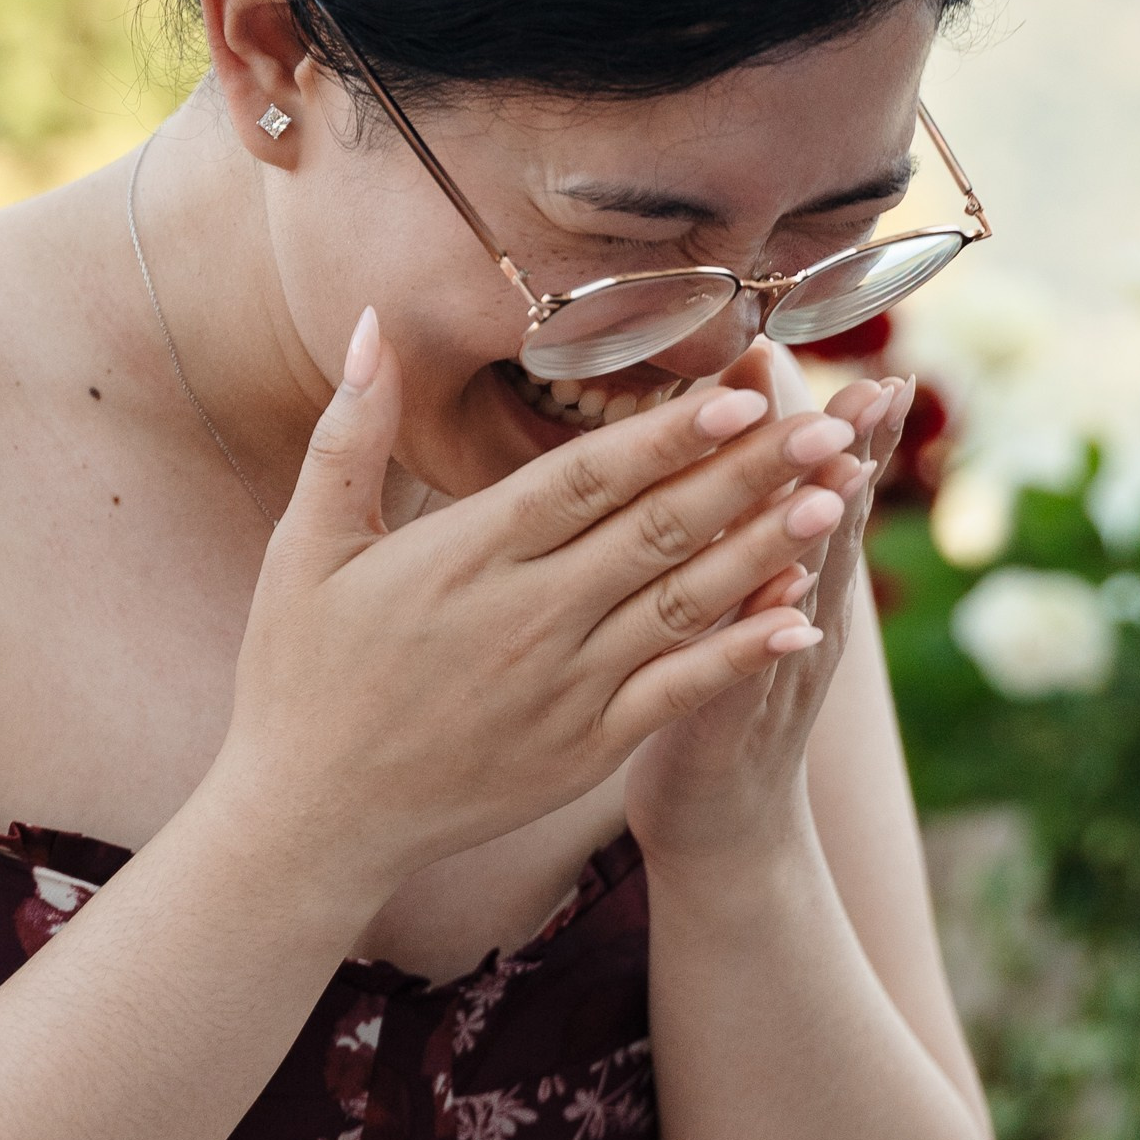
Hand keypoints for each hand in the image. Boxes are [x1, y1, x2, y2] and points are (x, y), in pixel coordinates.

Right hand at [212, 311, 860, 928]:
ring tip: (838, 501)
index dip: (669, 434)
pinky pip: (679, 692)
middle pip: (657, 530)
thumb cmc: (301, 672)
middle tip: (830, 426)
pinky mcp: (585, 745)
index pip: (587, 478)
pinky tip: (802, 618)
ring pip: (683, 604)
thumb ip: (351, 430)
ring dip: (766, 550)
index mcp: (465, 554)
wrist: (311, 818)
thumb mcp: (307, 545)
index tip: (742, 389)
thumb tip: (376, 321)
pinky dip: (741, 654)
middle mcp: (526, 615)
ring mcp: (562, 686)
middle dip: (750, 474)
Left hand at [622, 358, 910, 872]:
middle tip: (882, 392)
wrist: (722, 825)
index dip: (856, 434)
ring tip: (846, 473)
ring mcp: (776, 672)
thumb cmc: (711, 688)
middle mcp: (805, 620)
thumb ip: (746, 516)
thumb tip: (745, 420)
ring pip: (806, 590)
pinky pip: (750, 668)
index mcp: (800, 581)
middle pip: (837, 528)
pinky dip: (771, 631)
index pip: (831, 492)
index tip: (882, 370)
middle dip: (858, 458)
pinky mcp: (729, 721)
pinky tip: (784, 595)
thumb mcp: (734, 592)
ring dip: (827, 533)